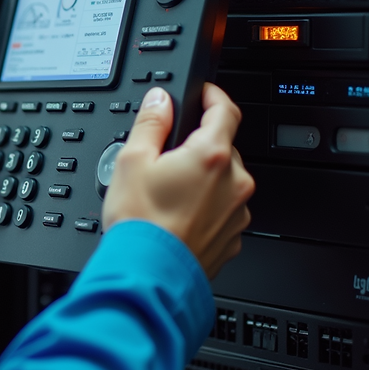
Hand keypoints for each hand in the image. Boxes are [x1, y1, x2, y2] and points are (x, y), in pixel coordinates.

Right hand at [102, 84, 254, 278]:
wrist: (148, 275)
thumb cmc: (140, 222)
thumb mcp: (132, 160)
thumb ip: (151, 122)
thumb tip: (160, 100)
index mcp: (211, 155)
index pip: (226, 110)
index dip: (214, 96)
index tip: (205, 94)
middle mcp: (234, 182)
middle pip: (224, 147)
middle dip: (200, 146)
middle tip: (169, 158)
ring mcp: (237, 212)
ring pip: (225, 181)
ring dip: (205, 179)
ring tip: (169, 194)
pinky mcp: (232, 237)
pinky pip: (223, 210)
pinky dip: (206, 207)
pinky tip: (178, 215)